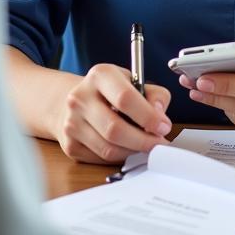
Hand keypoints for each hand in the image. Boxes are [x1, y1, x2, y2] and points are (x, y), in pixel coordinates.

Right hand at [55, 63, 171, 163]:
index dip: (148, 116)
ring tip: (144, 146)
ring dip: (133, 151)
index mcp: (100, 75)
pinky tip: (127, 148)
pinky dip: (119, 157)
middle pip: (114, 129)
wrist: (78, 101)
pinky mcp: (70, 144)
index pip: (125, 98)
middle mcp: (80, 98)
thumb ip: (155, 95)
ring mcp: (71, 122)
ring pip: (108, 149)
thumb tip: (160, 116)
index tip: (163, 126)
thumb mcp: (134, 82)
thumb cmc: (112, 92)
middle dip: (143, 141)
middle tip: (158, 143)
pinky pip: (101, 159)